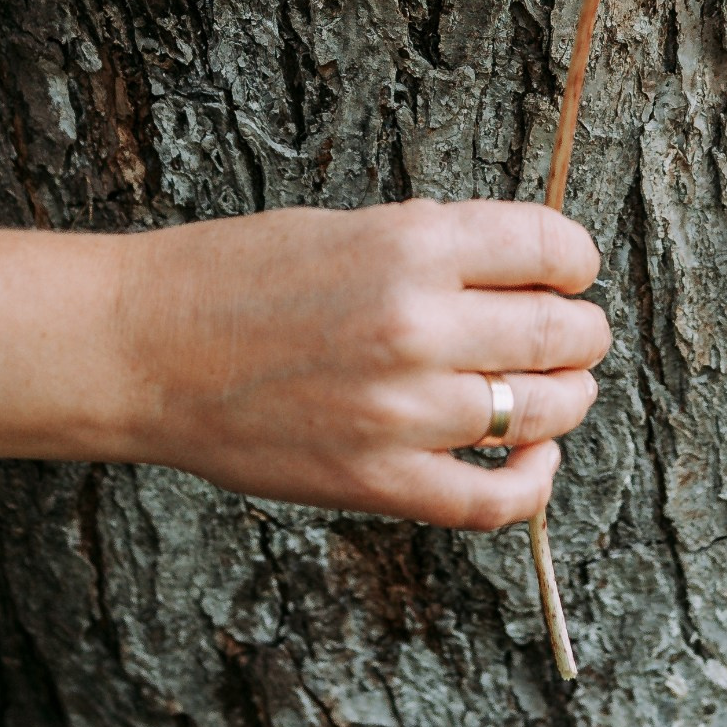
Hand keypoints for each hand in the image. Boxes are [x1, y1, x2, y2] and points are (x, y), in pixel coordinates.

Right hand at [114, 199, 609, 528]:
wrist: (144, 348)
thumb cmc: (236, 275)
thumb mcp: (350, 226)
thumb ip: (440, 247)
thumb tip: (526, 271)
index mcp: (413, 245)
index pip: (553, 246)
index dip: (576, 260)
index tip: (571, 270)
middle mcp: (419, 325)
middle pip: (562, 332)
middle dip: (582, 331)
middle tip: (574, 332)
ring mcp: (402, 411)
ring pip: (544, 412)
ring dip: (568, 399)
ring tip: (558, 389)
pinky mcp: (378, 481)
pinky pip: (494, 500)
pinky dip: (534, 484)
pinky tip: (535, 461)